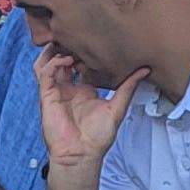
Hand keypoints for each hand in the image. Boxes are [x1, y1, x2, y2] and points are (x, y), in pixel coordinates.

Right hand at [35, 52, 143, 167]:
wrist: (81, 154)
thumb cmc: (97, 137)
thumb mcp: (118, 107)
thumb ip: (128, 87)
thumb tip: (145, 70)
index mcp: (84, 91)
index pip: (82, 65)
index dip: (86, 53)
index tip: (97, 41)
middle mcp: (69, 89)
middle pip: (63, 60)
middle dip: (68, 47)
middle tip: (78, 35)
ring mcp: (57, 92)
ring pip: (49, 63)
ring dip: (56, 51)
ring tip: (66, 42)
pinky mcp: (47, 97)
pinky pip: (44, 74)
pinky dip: (53, 63)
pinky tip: (65, 60)